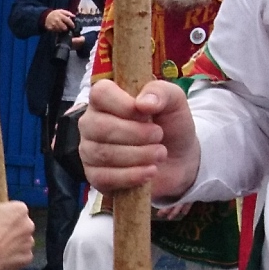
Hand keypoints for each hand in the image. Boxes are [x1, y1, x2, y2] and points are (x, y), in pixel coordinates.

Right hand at [0, 197, 35, 269]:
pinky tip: (2, 256)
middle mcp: (29, 224)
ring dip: (13, 242)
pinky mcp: (28, 257)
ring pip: (22, 239)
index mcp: (19, 209)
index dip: (5, 214)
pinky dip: (14, 255)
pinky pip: (22, 254)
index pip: (15, 209)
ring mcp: (29, 242)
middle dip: (11, 228)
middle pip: (21, 224)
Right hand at [38, 5, 76, 34]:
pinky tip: (57, 28)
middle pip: (64, 27)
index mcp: (60, 15)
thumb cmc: (55, 14)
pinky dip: (57, 30)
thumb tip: (74, 16)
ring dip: (62, 30)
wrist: (45, 16)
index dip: (71, 24)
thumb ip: (68, 13)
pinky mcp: (50, 28)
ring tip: (61, 27)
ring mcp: (53, 25)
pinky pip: (56, 31)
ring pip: (60, 30)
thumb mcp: (61, 11)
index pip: (68, 21)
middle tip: (66, 28)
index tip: (73, 26)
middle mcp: (57, 20)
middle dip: (66, 28)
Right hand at [78, 76, 197, 200]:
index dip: (123, 104)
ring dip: (138, 155)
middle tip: (158, 136)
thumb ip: (161, 92)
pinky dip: (132, 175)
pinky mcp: (94, 176)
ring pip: (103, 153)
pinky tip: (150, 171)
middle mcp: (92, 123)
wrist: (178, 161)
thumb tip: (143, 103)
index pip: (99, 93)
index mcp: (106, 99)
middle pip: (100, 126)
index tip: (146, 113)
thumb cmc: (170, 126)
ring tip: (160, 154)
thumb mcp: (174, 102)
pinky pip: (104, 177)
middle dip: (136, 134)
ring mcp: (90, 151)